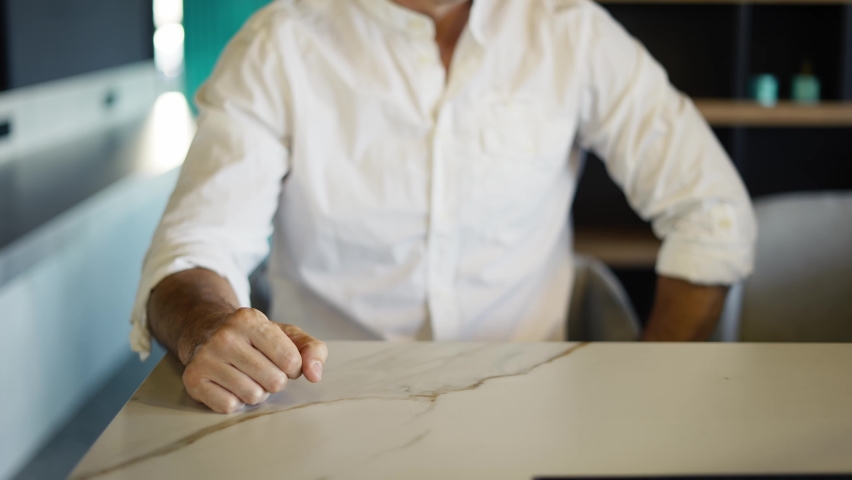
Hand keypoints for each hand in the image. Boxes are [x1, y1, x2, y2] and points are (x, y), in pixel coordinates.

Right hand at [179, 308, 327, 413]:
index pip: (290, 360)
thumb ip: (312, 349)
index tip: (282, 359)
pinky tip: (229, 384)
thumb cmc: (256, 338)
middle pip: (274, 381)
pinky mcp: (193, 380)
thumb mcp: (287, 334)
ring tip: (246, 375)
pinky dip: (235, 400)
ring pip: (252, 396)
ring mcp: (205, 358)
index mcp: (249, 319)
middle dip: (275, 380)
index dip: (293, 367)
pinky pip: (229, 406)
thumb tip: (315, 375)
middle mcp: (224, 336)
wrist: (206, 332)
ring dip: (256, 391)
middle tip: (262, 368)